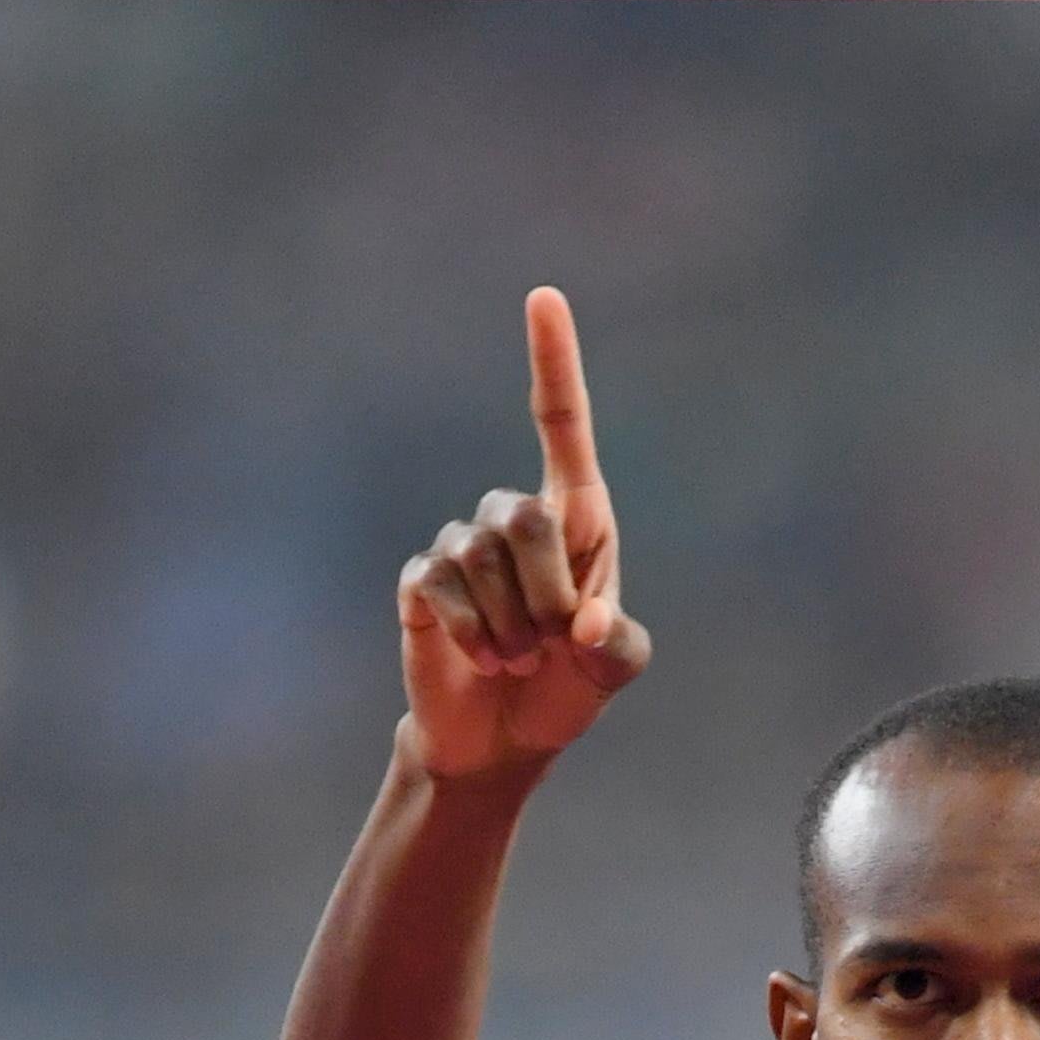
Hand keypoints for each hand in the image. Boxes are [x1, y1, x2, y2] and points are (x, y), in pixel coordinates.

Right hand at [399, 286, 652, 781]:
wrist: (502, 742)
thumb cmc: (565, 692)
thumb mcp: (609, 673)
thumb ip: (616, 647)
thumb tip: (585, 625)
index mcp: (576, 518)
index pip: (562, 424)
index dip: (553, 361)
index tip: (544, 297)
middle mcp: (515, 515)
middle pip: (523, 518)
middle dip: (544, 596)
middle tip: (550, 646)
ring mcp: (463, 544)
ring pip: (480, 558)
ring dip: (509, 628)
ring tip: (517, 660)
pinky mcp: (422, 581)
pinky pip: (441, 588)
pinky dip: (472, 636)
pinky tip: (482, 660)